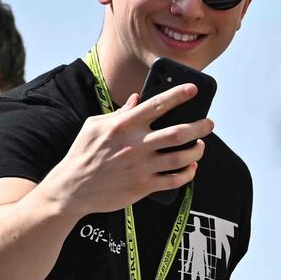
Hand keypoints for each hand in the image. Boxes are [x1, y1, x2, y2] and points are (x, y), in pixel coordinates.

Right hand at [41, 83, 212, 215]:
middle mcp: (135, 145)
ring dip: (197, 150)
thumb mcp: (94, 126)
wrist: (71, 189)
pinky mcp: (142, 186)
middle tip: (209, 123)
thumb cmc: (82, 154)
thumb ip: (120, 113)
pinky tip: (191, 167)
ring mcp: (140, 167)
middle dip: (200, 126)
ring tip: (201, 145)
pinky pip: (174, 180)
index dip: (178, 95)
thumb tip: (138, 98)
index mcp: (123, 125)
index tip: (194, 90)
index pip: (157, 105)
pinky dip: (188, 173)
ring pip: (181, 157)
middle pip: (178, 133)